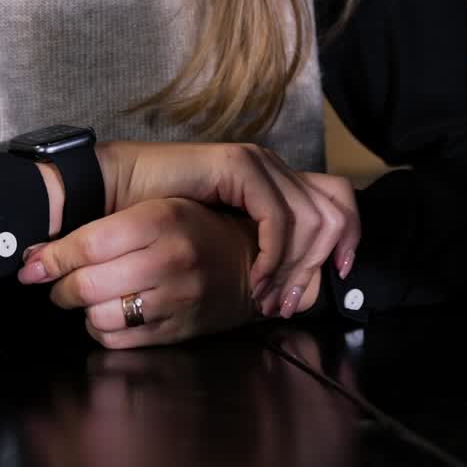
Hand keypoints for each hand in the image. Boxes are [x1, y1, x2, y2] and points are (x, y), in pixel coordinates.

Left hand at [21, 197, 313, 347]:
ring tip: (91, 295)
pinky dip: (102, 329)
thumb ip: (104, 225)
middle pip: (89, 285)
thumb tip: (35, 252)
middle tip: (60, 281)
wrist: (247, 259)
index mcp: (161, 218)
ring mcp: (175, 299)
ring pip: (100, 317)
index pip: (90, 244)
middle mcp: (169, 259)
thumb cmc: (192, 227)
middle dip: (62, 287)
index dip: (52, 257)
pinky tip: (111, 312)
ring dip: (84, 309)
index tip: (30, 266)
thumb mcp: (156, 207)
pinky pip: (117, 341)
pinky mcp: (176, 332)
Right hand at [84, 142, 359, 317]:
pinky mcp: (238, 166)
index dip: (350, 238)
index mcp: (275, 179)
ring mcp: (257, 162)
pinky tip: (254, 279)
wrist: (116, 193)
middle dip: (317, 266)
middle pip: (335, 213)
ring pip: (312, 219)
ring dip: (295, 267)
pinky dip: (273, 255)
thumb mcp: (226, 238)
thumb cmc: (163, 223)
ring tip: (269, 298)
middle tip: (288, 304)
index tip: (337, 277)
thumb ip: (263, 245)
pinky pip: (277, 218)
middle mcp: (273, 166)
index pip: (339, 199)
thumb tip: (302, 280)